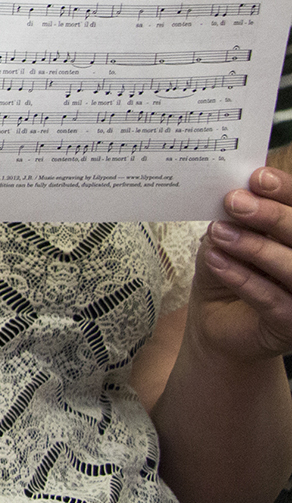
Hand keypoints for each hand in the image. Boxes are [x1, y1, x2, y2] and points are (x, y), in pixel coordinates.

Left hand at [190, 165, 291, 361]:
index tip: (258, 177)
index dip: (287, 190)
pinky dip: (243, 278)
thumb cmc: (230, 269)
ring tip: (219, 232)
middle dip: (271, 215)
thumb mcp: (230, 235)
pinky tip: (217, 260)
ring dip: (255, 247)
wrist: (217, 320)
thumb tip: (236, 190)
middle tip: (234, 201)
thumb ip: (239, 217)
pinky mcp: (291, 325)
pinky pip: (273, 300)